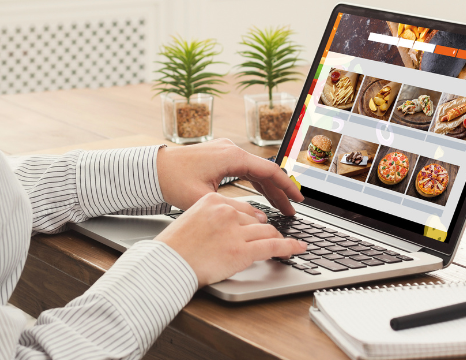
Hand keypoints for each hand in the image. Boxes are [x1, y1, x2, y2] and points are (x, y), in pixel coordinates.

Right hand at [155, 193, 306, 286]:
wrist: (166, 265)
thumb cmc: (174, 248)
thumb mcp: (190, 220)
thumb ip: (212, 217)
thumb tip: (232, 225)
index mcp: (212, 201)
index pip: (243, 207)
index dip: (254, 219)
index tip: (259, 224)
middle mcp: (225, 212)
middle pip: (256, 219)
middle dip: (264, 229)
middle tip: (270, 237)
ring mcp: (235, 231)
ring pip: (267, 230)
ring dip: (277, 238)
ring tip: (285, 245)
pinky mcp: (242, 251)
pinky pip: (274, 245)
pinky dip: (290, 247)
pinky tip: (299, 248)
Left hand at [156, 138, 302, 215]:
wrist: (152, 169)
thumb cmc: (173, 180)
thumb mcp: (204, 199)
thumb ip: (232, 207)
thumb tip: (256, 219)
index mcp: (231, 156)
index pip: (269, 171)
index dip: (287, 187)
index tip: (299, 200)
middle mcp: (230, 149)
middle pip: (265, 170)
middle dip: (280, 191)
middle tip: (292, 210)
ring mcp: (224, 151)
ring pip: (255, 170)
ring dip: (268, 188)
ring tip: (280, 207)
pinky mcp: (218, 156)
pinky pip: (244, 169)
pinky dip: (255, 183)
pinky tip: (262, 196)